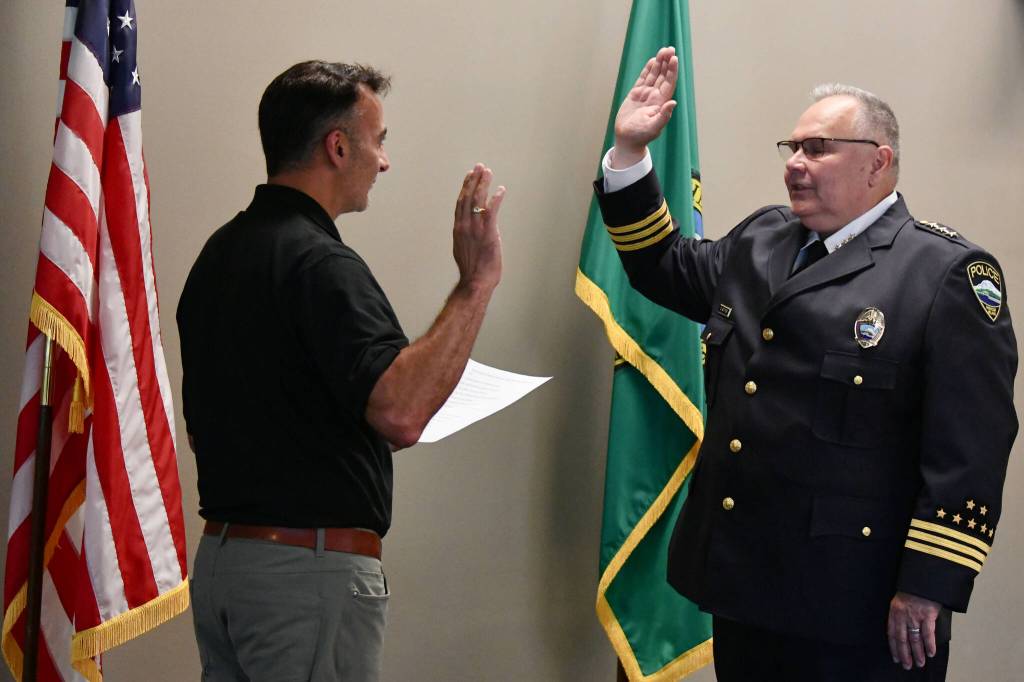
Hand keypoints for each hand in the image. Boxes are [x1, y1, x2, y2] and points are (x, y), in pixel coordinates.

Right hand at [453, 164, 505, 291]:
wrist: (475, 281)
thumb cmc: (472, 270)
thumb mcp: (464, 249)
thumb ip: (466, 237)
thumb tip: (469, 232)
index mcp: (458, 229)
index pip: (460, 203)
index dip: (465, 187)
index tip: (469, 175)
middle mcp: (465, 226)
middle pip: (468, 197)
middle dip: (474, 180)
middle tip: (479, 166)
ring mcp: (476, 229)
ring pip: (478, 200)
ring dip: (483, 184)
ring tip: (488, 172)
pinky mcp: (488, 233)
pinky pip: (491, 211)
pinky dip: (496, 199)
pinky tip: (501, 190)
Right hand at [611, 46, 678, 167]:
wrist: (627, 139)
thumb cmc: (640, 136)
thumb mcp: (653, 127)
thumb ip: (664, 116)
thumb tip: (673, 103)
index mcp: (661, 102)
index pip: (669, 83)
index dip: (672, 70)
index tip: (674, 58)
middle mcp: (655, 96)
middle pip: (663, 75)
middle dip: (667, 62)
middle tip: (670, 48)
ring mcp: (645, 95)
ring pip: (654, 75)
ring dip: (659, 63)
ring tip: (663, 50)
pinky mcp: (635, 95)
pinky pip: (643, 79)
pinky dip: (647, 70)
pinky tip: (652, 61)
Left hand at [887, 591, 940, 670]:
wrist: (923, 577)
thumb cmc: (913, 588)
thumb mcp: (900, 599)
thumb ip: (900, 613)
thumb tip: (904, 628)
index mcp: (894, 611)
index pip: (891, 633)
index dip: (893, 646)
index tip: (895, 657)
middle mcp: (902, 615)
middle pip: (902, 639)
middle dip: (904, 654)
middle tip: (907, 665)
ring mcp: (915, 615)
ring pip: (914, 639)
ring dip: (917, 653)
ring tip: (919, 663)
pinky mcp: (927, 615)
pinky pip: (927, 633)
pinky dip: (929, 645)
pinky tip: (930, 653)